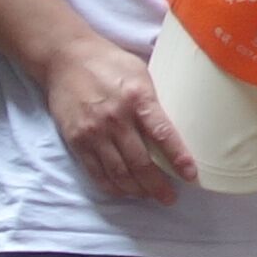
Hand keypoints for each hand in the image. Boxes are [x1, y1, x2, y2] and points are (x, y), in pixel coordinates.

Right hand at [33, 31, 194, 204]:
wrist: (65, 58)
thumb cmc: (109, 63)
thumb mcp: (140, 73)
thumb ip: (154, 101)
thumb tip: (177, 126)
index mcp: (137, 98)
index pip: (162, 134)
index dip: (178, 158)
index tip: (191, 175)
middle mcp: (116, 118)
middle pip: (140, 162)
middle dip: (157, 185)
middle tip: (170, 197)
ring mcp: (94, 132)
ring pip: (119, 173)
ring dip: (137, 190)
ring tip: (150, 196)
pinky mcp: (77, 141)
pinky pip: (96, 172)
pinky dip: (112, 186)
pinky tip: (124, 191)